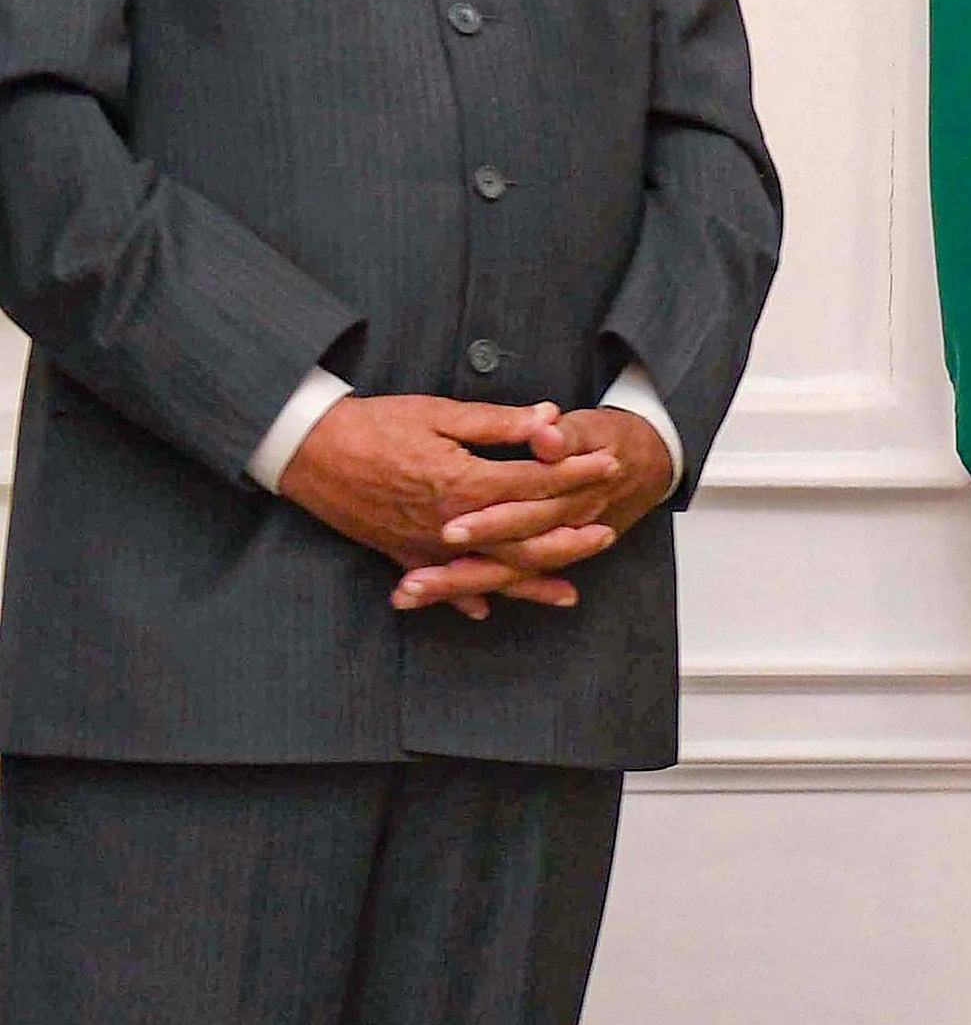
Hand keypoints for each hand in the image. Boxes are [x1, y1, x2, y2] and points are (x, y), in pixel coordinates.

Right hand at [283, 394, 623, 620]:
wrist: (307, 449)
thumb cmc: (373, 424)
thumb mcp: (440, 413)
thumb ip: (498, 423)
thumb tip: (550, 417)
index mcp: (464, 483)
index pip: (536, 483)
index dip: (577, 474)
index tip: (609, 465)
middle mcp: (450, 524)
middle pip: (524, 540)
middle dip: (570, 537)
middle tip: (607, 532)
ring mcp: (425, 545)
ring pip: (489, 573)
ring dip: (531, 583)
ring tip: (570, 592)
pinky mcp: (400, 553)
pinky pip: (439, 583)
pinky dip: (462, 599)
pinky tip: (484, 612)